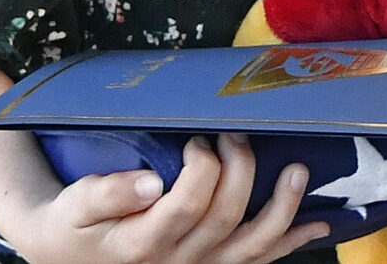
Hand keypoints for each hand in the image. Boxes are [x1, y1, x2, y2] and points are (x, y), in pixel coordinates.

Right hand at [7, 134, 327, 263]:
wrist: (66, 252)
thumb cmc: (72, 221)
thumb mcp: (74, 205)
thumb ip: (107, 193)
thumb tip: (152, 182)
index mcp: (141, 243)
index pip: (188, 204)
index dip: (202, 166)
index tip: (197, 139)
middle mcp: (175, 262)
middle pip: (225, 217)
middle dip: (239, 168)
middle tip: (234, 135)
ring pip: (252, 247)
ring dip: (283, 208)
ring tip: (298, 170)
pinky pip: (258, 260)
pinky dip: (291, 242)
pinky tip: (320, 225)